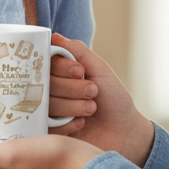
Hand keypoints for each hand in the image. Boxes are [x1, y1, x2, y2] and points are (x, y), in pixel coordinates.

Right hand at [48, 34, 153, 165]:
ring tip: (92, 108)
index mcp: (60, 73)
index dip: (62, 67)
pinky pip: (46, 125)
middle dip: (72, 88)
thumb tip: (53, 37)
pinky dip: (67, 123)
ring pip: (46, 104)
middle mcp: (50, 90)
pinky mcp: (48, 132)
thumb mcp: (100, 69)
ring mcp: (47, 112)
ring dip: (73, 106)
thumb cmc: (114, 99)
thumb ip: (77, 51)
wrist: (124, 132)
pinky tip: (81, 123)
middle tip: (93, 92)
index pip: (46, 63)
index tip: (80, 72)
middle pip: (44, 83)